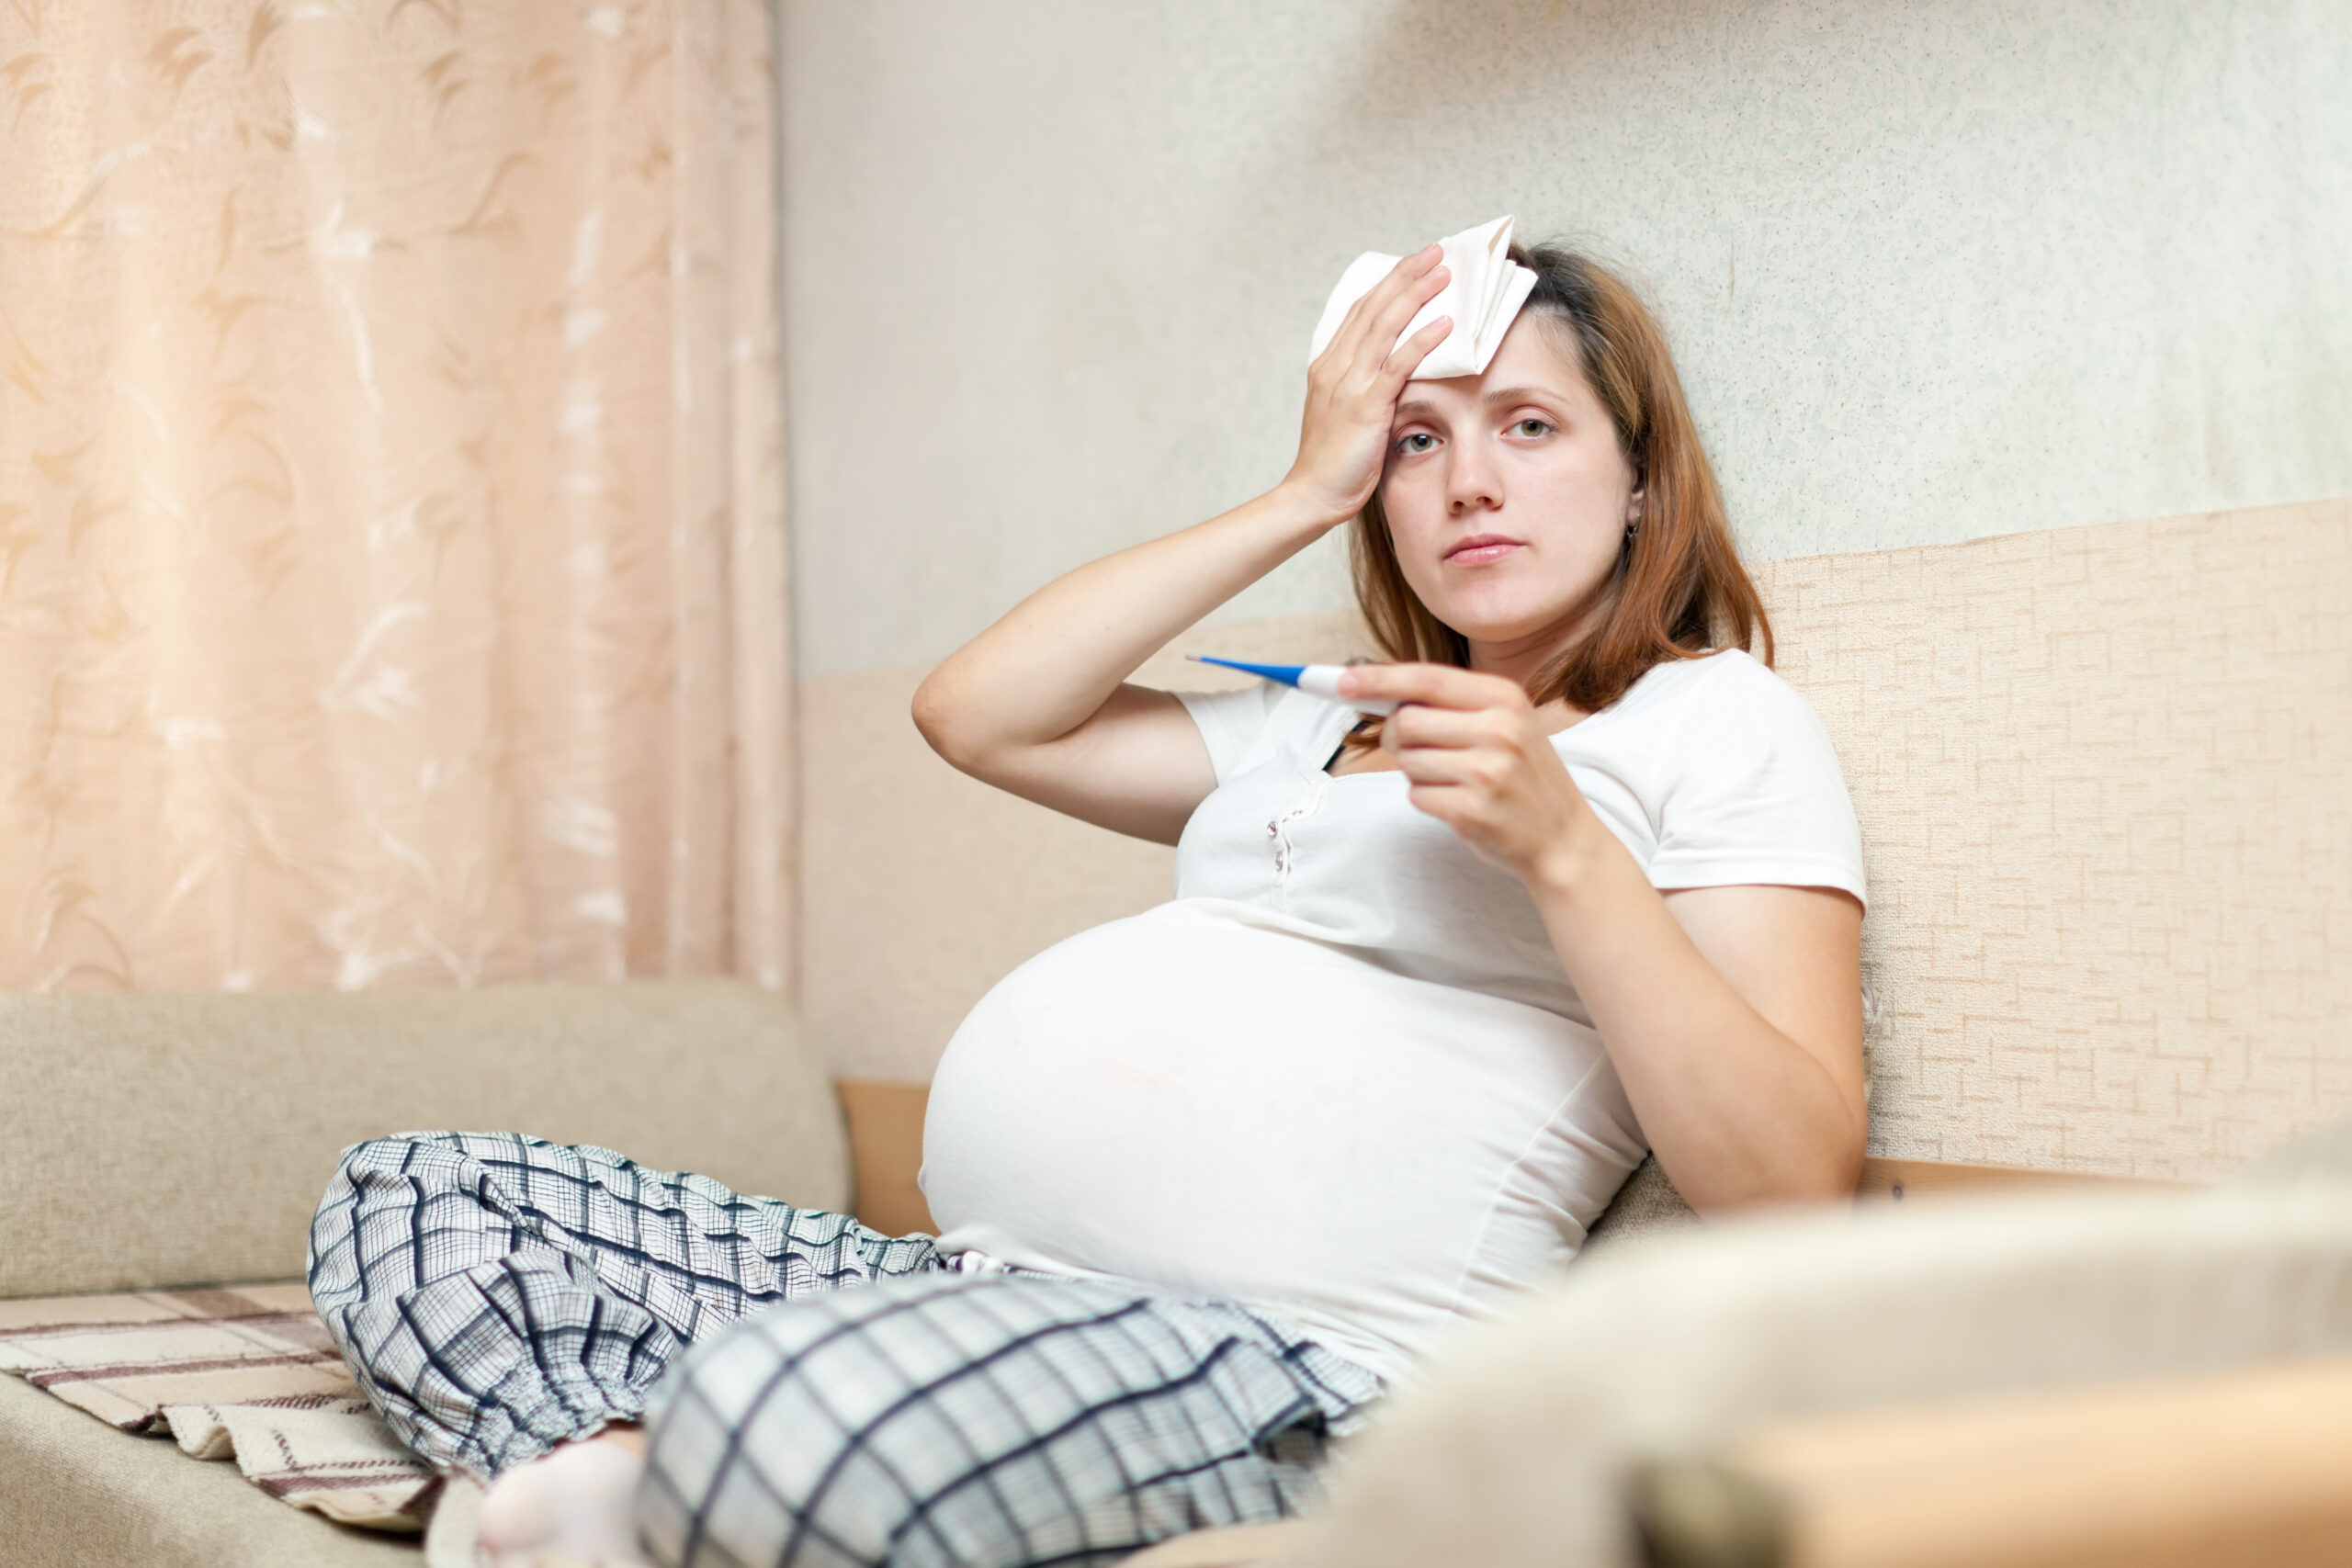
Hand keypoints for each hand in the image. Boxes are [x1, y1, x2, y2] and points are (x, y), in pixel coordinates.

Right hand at [1280, 246, 1453, 524]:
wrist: (1311, 495)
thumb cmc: (1333, 460)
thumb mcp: (1344, 411)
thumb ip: (1365, 384)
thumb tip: (1398, 366)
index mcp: (1328, 365)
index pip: (1360, 311)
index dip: (1388, 283)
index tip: (1413, 263)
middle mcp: (1335, 367)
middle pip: (1373, 308)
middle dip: (1405, 276)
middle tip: (1435, 251)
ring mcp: (1348, 386)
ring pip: (1384, 328)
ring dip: (1415, 296)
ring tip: (1443, 274)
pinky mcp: (1365, 408)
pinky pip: (1397, 366)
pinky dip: (1421, 342)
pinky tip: (1444, 324)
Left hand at [1339, 662, 1599, 886]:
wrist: (1564, 838)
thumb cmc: (1523, 777)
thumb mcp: (1505, 724)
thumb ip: (1451, 705)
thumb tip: (1376, 689)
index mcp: (1504, 698)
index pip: (1425, 678)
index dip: (1378, 678)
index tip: (1338, 681)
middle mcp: (1499, 729)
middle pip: (1406, 722)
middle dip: (1394, 737)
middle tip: (1408, 748)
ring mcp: (1487, 772)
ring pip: (1408, 762)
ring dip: (1416, 774)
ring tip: (1453, 781)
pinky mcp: (1473, 810)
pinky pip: (1417, 796)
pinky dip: (1427, 800)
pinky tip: (1458, 803)